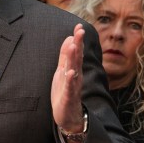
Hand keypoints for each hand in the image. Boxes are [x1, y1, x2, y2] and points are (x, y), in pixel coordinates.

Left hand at [51, 24, 85, 139]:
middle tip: (79, 31)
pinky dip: (70, 80)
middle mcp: (75, 76)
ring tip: (73, 46)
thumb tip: (69, 39)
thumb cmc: (65, 92)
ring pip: (73, 70)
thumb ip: (65, 56)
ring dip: (73, 58)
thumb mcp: (63, 71)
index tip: (79, 26)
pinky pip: (70, 88)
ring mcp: (73, 86)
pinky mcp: (69, 97)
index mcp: (73, 69)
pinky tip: (70, 72)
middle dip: (78, 44)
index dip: (77, 39)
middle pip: (76, 58)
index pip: (76, 52)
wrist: (68, 116)